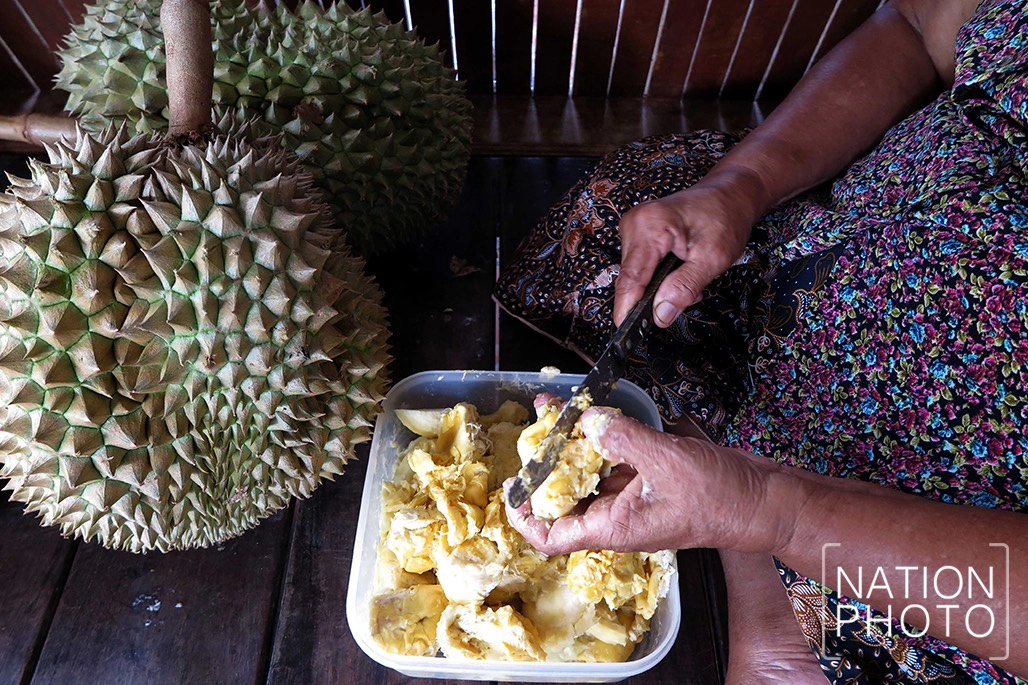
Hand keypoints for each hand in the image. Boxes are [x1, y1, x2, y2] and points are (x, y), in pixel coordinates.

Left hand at [504, 407, 797, 554]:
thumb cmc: (718, 496)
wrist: (762, 500)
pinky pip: (614, 461)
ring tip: (558, 408)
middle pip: (565, 496)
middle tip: (538, 425)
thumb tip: (588, 420)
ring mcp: (631, 498)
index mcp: (612, 528)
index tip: (512, 485)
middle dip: (547, 462)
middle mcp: (615, 517)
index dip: (525, 516)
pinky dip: (601, 439)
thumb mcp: (664, 462)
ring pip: (588, 474)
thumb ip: (621, 438)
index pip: (552, 536)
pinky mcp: (648, 480)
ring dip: (572, 444)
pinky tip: (595, 414)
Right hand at [614, 172, 762, 327]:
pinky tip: (680, 270)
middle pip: (631, 279)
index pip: (630, 278)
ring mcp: (633, 227)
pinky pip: (640, 266)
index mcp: (650, 226)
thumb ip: (685, 288)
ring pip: (636, 276)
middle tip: (689, 296)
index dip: (627, 310)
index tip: (628, 334)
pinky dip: (658, 276)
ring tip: (690, 277)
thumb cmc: (725, 217)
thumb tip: (660, 314)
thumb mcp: (713, 258)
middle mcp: (634, 224)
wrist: (730, 193)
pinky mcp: (638, 233)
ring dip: (658, 288)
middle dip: (654, 298)